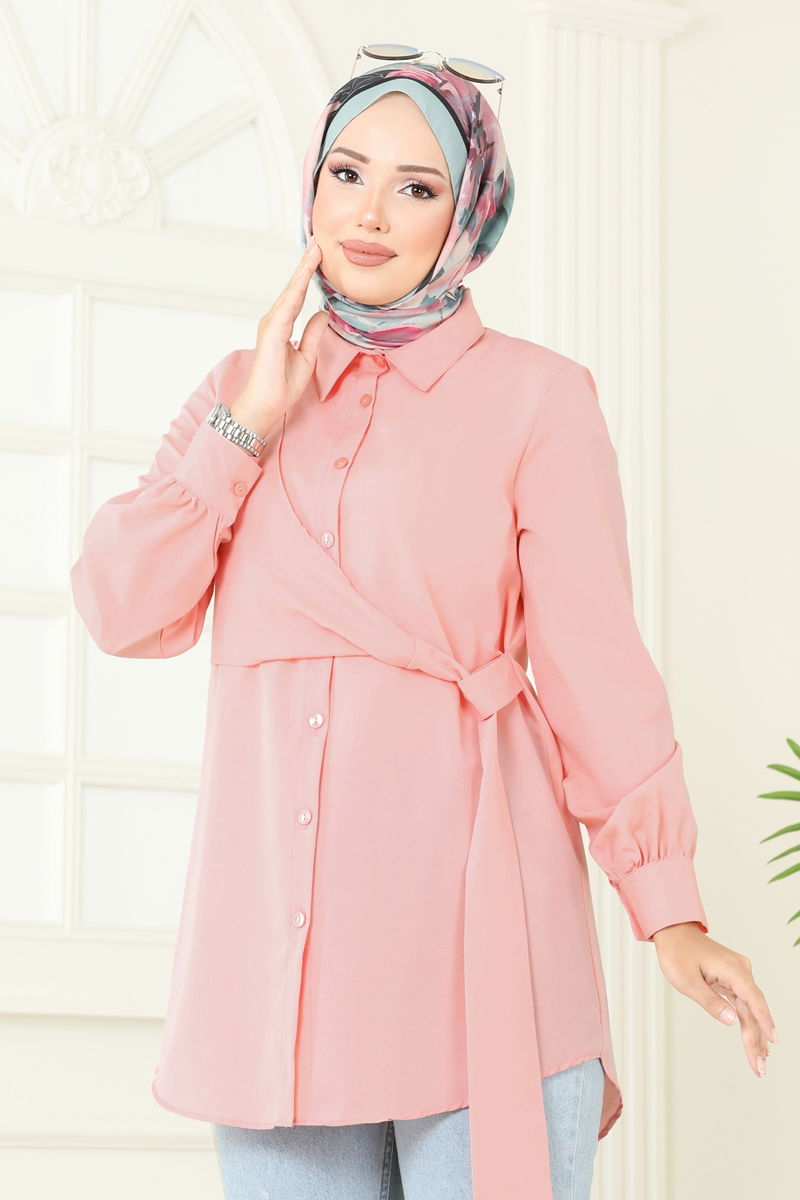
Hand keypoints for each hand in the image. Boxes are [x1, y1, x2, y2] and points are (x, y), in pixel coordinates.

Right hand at [230, 236, 327, 436]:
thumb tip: (323, 314)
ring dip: (303, 269)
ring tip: (315, 249)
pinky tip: (306, 274)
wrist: (266, 405)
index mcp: (282, 325)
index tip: (319, 254)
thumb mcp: (306, 357)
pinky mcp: (271, 333)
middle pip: (293, 287)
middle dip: (306, 263)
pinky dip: (296, 289)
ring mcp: (271, 325)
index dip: (308, 274)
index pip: (298, 295)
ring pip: (290, 291)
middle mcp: (274, 320)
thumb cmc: (281, 386)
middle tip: (318, 240)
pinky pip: (287, 306)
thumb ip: (313, 335)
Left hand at [652, 922, 777, 1077]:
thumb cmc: (677, 953)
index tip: (772, 1041)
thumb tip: (732, 1021)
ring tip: (759, 1062)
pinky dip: (747, 1022)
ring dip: (754, 1035)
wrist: (673, 932)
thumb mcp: (687, 981)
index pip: (754, 999)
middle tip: (760, 1068)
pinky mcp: (732, 979)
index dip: (764, 1022)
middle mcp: (740, 971)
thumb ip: (710, 1002)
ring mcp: (737, 974)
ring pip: (750, 1009)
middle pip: (753, 1009)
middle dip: (758, 1039)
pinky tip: (754, 1040)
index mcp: (732, 969)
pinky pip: (743, 1003)